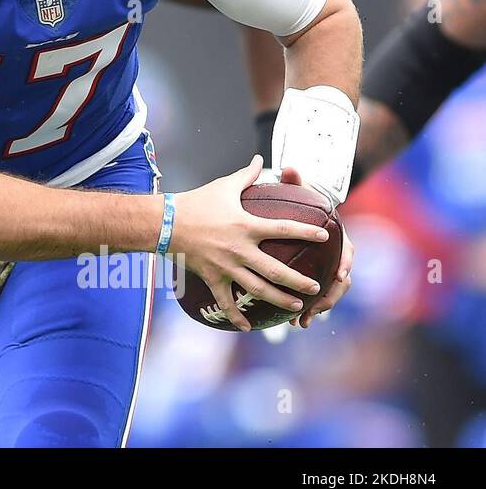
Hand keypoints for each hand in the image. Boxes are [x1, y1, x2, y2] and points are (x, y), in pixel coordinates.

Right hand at [172, 156, 327, 332]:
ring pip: (257, 289)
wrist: (166, 223)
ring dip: (279, 299)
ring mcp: (226, 266)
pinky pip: (226, 301)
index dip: (305, 232)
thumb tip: (261, 160)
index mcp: (246, 226)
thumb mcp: (224, 186)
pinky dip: (236, 316)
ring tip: (296, 306)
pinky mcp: (213, 277)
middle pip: (276, 270)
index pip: (283, 229)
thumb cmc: (196, 201)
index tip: (324, 236)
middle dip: (299, 281)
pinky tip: (249, 327)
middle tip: (316, 287)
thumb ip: (247, 175)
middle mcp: (240, 249)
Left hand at [277, 167, 354, 327]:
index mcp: (338, 238)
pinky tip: (291, 322)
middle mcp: (336, 257)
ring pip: (329, 294)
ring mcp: (327, 271)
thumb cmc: (300, 203)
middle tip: (317, 307)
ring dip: (317, 309)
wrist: (304, 215)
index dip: (346, 262)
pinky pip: (313, 299)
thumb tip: (288, 167)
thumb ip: (294, 180)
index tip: (340, 273)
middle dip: (331, 296)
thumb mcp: (297, 191)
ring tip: (301, 321)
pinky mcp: (316, 281)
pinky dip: (305, 310)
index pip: (349, 251)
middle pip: (341, 282)